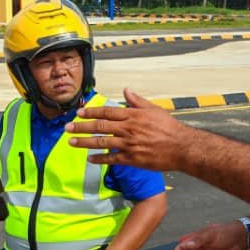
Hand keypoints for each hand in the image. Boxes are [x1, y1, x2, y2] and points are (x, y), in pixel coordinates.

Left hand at [65, 88, 189, 170]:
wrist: (182, 147)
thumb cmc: (169, 127)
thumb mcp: (154, 109)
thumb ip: (137, 101)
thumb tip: (125, 90)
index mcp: (132, 115)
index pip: (106, 111)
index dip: (91, 112)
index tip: (79, 113)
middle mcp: (128, 128)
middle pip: (99, 126)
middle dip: (81, 127)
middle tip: (67, 127)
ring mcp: (129, 144)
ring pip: (101, 142)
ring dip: (84, 142)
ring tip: (71, 142)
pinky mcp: (132, 159)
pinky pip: (111, 159)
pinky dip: (99, 159)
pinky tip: (89, 159)